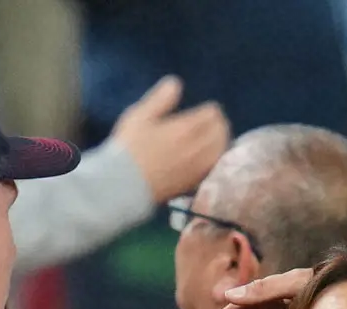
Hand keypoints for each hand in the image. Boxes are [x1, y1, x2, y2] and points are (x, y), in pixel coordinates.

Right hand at [111, 75, 229, 203]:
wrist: (125, 186)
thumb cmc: (129, 148)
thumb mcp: (140, 116)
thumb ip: (161, 99)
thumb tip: (176, 83)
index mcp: (184, 128)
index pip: (212, 114)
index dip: (211, 109)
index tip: (207, 109)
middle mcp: (196, 148)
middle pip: (221, 132)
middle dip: (219, 124)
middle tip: (214, 122)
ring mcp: (197, 167)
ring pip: (221, 150)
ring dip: (221, 142)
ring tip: (215, 139)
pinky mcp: (194, 182)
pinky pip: (214, 167)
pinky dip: (215, 159)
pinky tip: (209, 157)